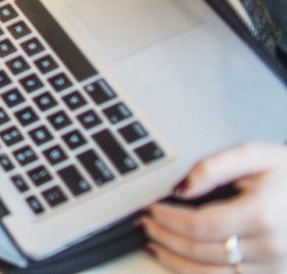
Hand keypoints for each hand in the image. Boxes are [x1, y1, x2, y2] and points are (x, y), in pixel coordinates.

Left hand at [142, 143, 286, 273]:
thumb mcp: (257, 155)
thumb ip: (214, 166)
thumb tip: (181, 188)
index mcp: (263, 215)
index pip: (201, 225)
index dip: (169, 219)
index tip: (150, 209)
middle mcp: (271, 247)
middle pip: (202, 251)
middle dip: (166, 237)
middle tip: (145, 224)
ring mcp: (274, 267)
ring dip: (176, 261)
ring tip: (155, 243)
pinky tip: (181, 262)